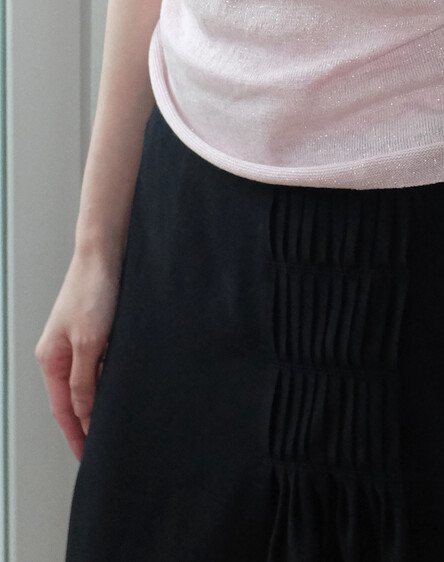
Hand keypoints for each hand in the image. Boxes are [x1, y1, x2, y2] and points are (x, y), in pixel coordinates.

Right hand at [34, 248, 123, 460]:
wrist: (105, 252)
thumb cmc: (93, 290)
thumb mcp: (90, 341)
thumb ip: (85, 380)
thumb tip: (83, 413)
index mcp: (51, 359)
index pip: (63, 409)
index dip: (76, 434)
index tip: (88, 457)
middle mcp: (62, 352)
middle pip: (74, 398)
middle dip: (87, 423)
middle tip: (105, 446)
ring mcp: (79, 340)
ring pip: (90, 381)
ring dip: (101, 400)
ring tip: (117, 423)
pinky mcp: (96, 329)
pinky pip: (101, 363)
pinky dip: (110, 378)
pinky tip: (125, 386)